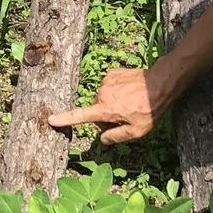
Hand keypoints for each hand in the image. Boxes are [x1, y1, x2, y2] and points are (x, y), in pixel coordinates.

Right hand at [47, 66, 164, 143]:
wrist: (161, 82)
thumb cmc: (150, 109)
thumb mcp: (137, 131)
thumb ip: (116, 137)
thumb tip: (103, 139)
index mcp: (105, 109)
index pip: (81, 116)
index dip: (65, 119)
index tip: (51, 120)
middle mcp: (102, 93)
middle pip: (97, 110)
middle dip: (107, 116)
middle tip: (127, 118)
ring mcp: (106, 81)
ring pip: (104, 98)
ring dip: (113, 103)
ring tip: (131, 104)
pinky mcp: (112, 73)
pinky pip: (110, 87)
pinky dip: (117, 92)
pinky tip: (130, 93)